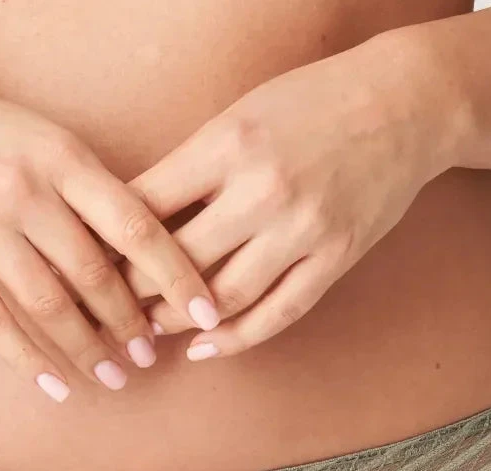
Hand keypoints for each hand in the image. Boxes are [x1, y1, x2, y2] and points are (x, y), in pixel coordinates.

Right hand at [0, 58, 219, 399]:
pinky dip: (27, 362)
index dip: (177, 275)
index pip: (136, 225)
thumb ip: (88, 188)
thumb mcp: (42, 138)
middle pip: (94, 274)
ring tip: (113, 377)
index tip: (207, 311)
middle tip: (151, 356)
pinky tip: (55, 388)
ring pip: (48, 304)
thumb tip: (145, 251)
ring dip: (86, 349)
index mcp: (62, 157)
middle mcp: (24, 190)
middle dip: (130, 323)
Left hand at [123, 34, 455, 358]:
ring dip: (177, 323)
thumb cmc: (311, 104)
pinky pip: (278, 313)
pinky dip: (236, 339)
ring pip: (223, 297)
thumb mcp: (240, 115)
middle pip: (177, 262)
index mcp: (229, 145)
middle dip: (132, 295)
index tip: (83, 266)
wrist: (407, 103)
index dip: (107, 244)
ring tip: (148, 332)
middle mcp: (264, 190)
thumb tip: (129, 218)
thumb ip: (191, 166)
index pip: (147, 207)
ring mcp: (303, 229)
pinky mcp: (335, 258)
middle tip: (104, 314)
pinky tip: (203, 348)